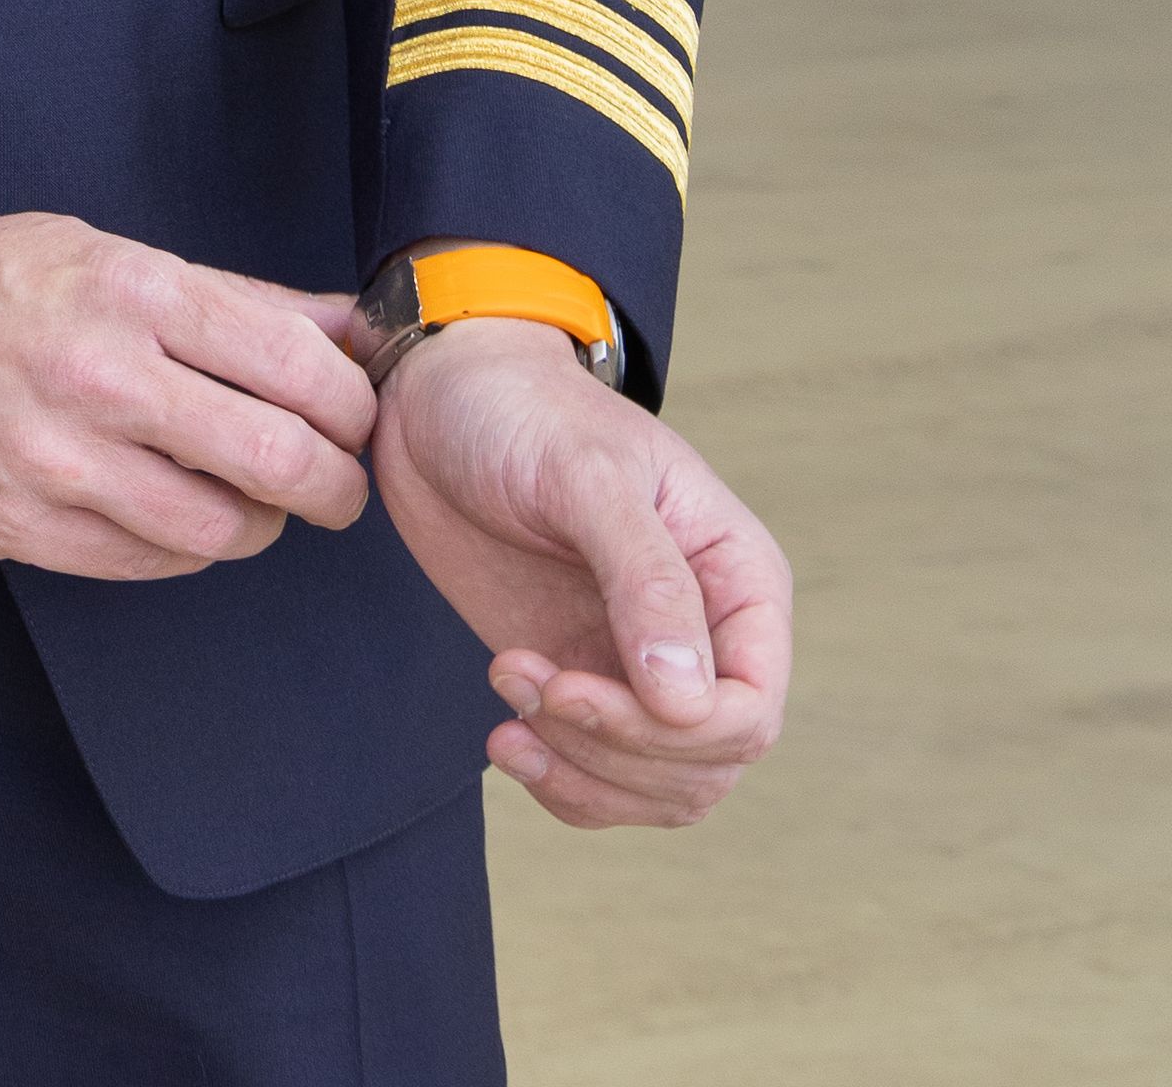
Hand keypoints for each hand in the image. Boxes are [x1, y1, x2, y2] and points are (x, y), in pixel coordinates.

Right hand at [0, 178, 376, 579]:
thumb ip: (229, 300)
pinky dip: (179, 547)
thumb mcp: (97, 251)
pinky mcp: (13, 526)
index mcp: (127, 289)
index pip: (298, 366)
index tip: (352, 415)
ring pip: (220, 530)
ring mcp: (53, 460)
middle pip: (279, 462)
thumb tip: (351, 326)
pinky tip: (166, 509)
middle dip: (334, 486)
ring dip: (257, 524)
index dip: (352, 405)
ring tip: (244, 498)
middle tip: (332, 483)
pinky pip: (144, 563)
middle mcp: (97, 374)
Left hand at [372, 317, 791, 827]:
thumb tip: (690, 703)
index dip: (670, 731)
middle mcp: (706, 634)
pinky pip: (603, 781)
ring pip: (660, 789)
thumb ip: (646, 579)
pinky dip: (561, 784)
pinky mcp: (582, 679)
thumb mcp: (583, 473)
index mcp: (737, 578)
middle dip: (610, 748)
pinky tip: (506, 738)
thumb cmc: (520, 410)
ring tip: (504, 696)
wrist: (437, 398)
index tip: (568, 686)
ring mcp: (643, 665)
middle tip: (516, 676)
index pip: (750, 708)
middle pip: (706, 762)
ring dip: (581, 773)